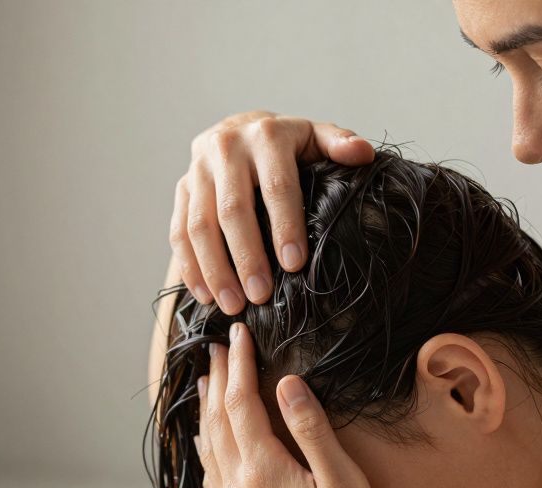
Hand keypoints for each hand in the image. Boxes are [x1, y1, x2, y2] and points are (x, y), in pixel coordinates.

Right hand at [170, 111, 374, 313]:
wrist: (236, 129)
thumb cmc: (284, 144)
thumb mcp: (314, 136)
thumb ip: (338, 143)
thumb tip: (363, 154)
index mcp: (265, 135)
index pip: (276, 186)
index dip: (285, 226)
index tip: (294, 264)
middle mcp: (226, 149)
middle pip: (232, 210)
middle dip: (246, 257)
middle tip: (260, 295)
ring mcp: (197, 171)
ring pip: (198, 225)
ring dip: (214, 269)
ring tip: (232, 304)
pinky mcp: (180, 190)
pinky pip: (178, 232)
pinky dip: (189, 267)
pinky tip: (205, 295)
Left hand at [194, 322, 393, 487]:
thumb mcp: (345, 486)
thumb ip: (312, 432)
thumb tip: (286, 384)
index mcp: (262, 473)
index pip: (241, 403)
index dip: (239, 365)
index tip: (239, 335)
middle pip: (218, 422)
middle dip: (218, 380)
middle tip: (218, 347)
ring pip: (209, 449)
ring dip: (208, 411)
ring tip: (209, 382)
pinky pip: (211, 477)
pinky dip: (208, 447)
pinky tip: (211, 442)